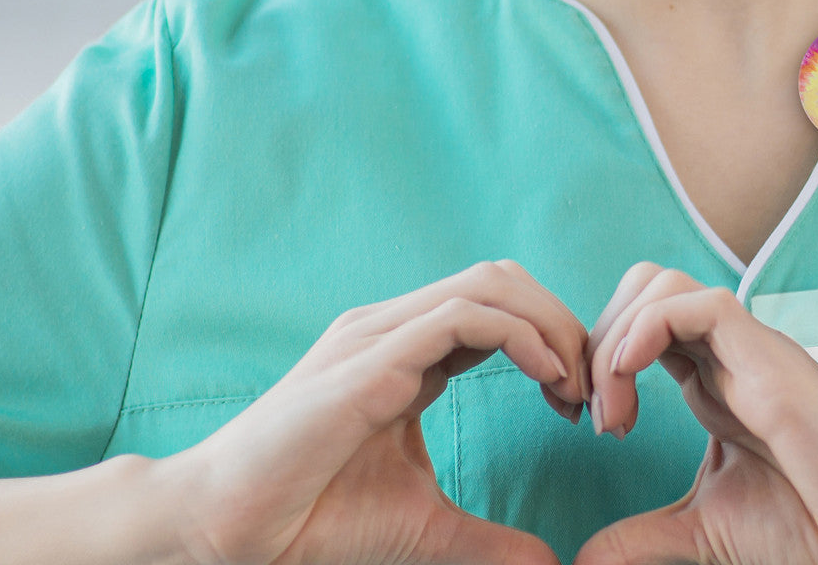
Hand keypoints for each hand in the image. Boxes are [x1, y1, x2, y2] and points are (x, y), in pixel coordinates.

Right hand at [162, 260, 590, 564]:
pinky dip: (520, 336)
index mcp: (407, 349)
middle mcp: (396, 326)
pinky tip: (549, 379)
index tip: (582, 403)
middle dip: (562, 322)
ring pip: (490, 283)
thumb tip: (545, 563)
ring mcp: (380, 332)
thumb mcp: (420, 524)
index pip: (499, 308)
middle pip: (504, 280)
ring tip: (577, 386)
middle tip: (594, 389)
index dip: (552, 342)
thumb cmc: (309, 521)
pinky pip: (464, 316)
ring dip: (551, 325)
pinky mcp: (370, 356)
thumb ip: (482, 537)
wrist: (222, 530)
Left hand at [574, 264, 817, 564]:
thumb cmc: (815, 529)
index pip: (639, 325)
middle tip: (589, 407)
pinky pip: (696, 303)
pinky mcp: (768, 355)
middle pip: (643, 289)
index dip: (598, 355)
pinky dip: (645, 330)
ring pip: (663, 284)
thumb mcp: (704, 529)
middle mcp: (727, 354)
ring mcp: (748, 349)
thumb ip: (644, 536)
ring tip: (612, 409)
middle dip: (597, 333)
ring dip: (615, 334)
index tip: (584, 419)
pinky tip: (629, 384)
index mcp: (713, 380)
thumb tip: (586, 557)